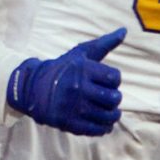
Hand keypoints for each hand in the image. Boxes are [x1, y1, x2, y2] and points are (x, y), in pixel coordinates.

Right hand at [6, 27, 125, 135]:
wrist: (34, 88)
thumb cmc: (63, 68)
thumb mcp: (81, 53)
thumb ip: (104, 43)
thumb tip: (124, 30)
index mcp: (83, 69)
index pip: (114, 77)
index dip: (114, 80)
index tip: (106, 80)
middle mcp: (79, 88)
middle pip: (113, 98)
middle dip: (115, 98)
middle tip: (108, 97)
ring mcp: (74, 107)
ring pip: (107, 116)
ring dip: (113, 115)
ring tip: (110, 111)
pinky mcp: (71, 123)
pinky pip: (97, 129)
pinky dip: (104, 127)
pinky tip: (103, 122)